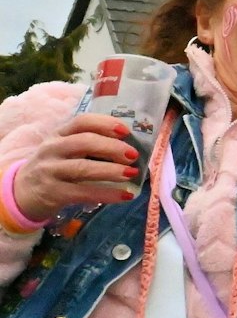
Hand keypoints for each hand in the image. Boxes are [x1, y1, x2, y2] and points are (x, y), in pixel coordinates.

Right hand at [10, 115, 142, 220]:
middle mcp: (52, 149)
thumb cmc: (54, 168)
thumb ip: (88, 145)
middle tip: (133, 155)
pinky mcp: (53, 193)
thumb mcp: (64, 151)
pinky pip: (84, 192)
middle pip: (84, 142)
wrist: (22, 193)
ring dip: (111, 170)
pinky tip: (125, 196)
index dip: (105, 124)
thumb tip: (129, 147)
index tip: (126, 131)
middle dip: (112, 147)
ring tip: (132, 173)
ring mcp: (50, 171)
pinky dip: (107, 194)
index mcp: (58, 135)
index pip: (81, 122)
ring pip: (83, 168)